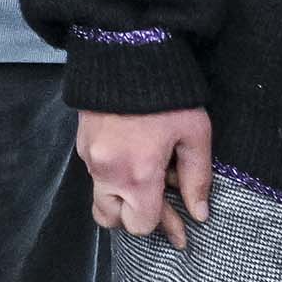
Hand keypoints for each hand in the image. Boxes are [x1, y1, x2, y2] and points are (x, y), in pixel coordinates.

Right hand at [80, 106, 213, 248]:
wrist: (125, 52)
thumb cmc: (166, 95)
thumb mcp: (195, 135)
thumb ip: (197, 178)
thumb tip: (199, 213)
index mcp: (137, 175)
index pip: (141, 225)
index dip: (164, 228)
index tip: (181, 229)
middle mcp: (107, 172)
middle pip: (112, 220)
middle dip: (135, 218)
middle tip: (161, 207)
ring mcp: (89, 158)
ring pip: (101, 198)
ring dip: (123, 199)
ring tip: (148, 181)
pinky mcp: (82, 143)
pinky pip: (96, 173)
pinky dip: (114, 177)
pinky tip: (134, 160)